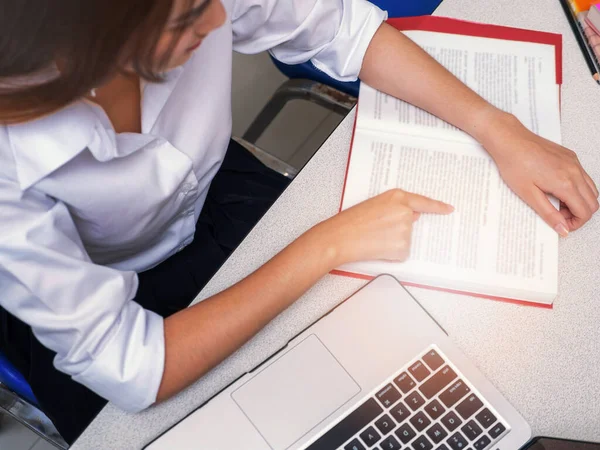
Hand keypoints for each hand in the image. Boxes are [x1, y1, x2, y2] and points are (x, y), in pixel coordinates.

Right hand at [316, 189, 453, 264]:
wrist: (340, 237)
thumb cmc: (351, 221)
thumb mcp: (374, 204)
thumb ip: (395, 207)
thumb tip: (411, 217)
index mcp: (397, 196)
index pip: (424, 202)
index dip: (437, 206)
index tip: (448, 209)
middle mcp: (405, 211)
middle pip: (411, 223)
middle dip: (398, 228)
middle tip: (377, 229)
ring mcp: (406, 230)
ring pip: (406, 239)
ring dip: (393, 241)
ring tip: (373, 237)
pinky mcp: (403, 247)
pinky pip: (402, 252)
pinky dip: (391, 253)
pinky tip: (377, 247)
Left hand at [480, 112, 598, 235]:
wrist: (509, 141)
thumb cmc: (514, 164)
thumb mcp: (528, 195)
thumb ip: (548, 214)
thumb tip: (562, 229)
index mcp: (565, 184)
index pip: (585, 211)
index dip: (575, 223)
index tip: (562, 225)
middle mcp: (575, 172)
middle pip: (593, 202)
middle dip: (579, 214)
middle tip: (558, 215)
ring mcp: (574, 162)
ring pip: (591, 189)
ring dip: (578, 201)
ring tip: (556, 202)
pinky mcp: (570, 156)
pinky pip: (583, 176)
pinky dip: (577, 188)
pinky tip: (556, 189)